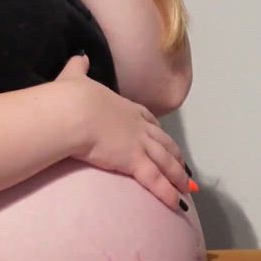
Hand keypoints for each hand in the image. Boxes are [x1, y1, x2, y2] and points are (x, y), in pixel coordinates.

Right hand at [54, 53, 195, 211]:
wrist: (73, 111)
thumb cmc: (71, 97)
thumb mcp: (75, 78)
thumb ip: (78, 68)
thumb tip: (79, 56)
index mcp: (125, 107)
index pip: (148, 120)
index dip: (158, 131)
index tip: (164, 138)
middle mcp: (138, 126)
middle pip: (164, 143)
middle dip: (176, 156)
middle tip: (186, 168)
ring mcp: (138, 144)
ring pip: (165, 163)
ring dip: (178, 177)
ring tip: (189, 189)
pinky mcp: (134, 161)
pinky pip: (155, 181)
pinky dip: (168, 193)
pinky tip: (177, 205)